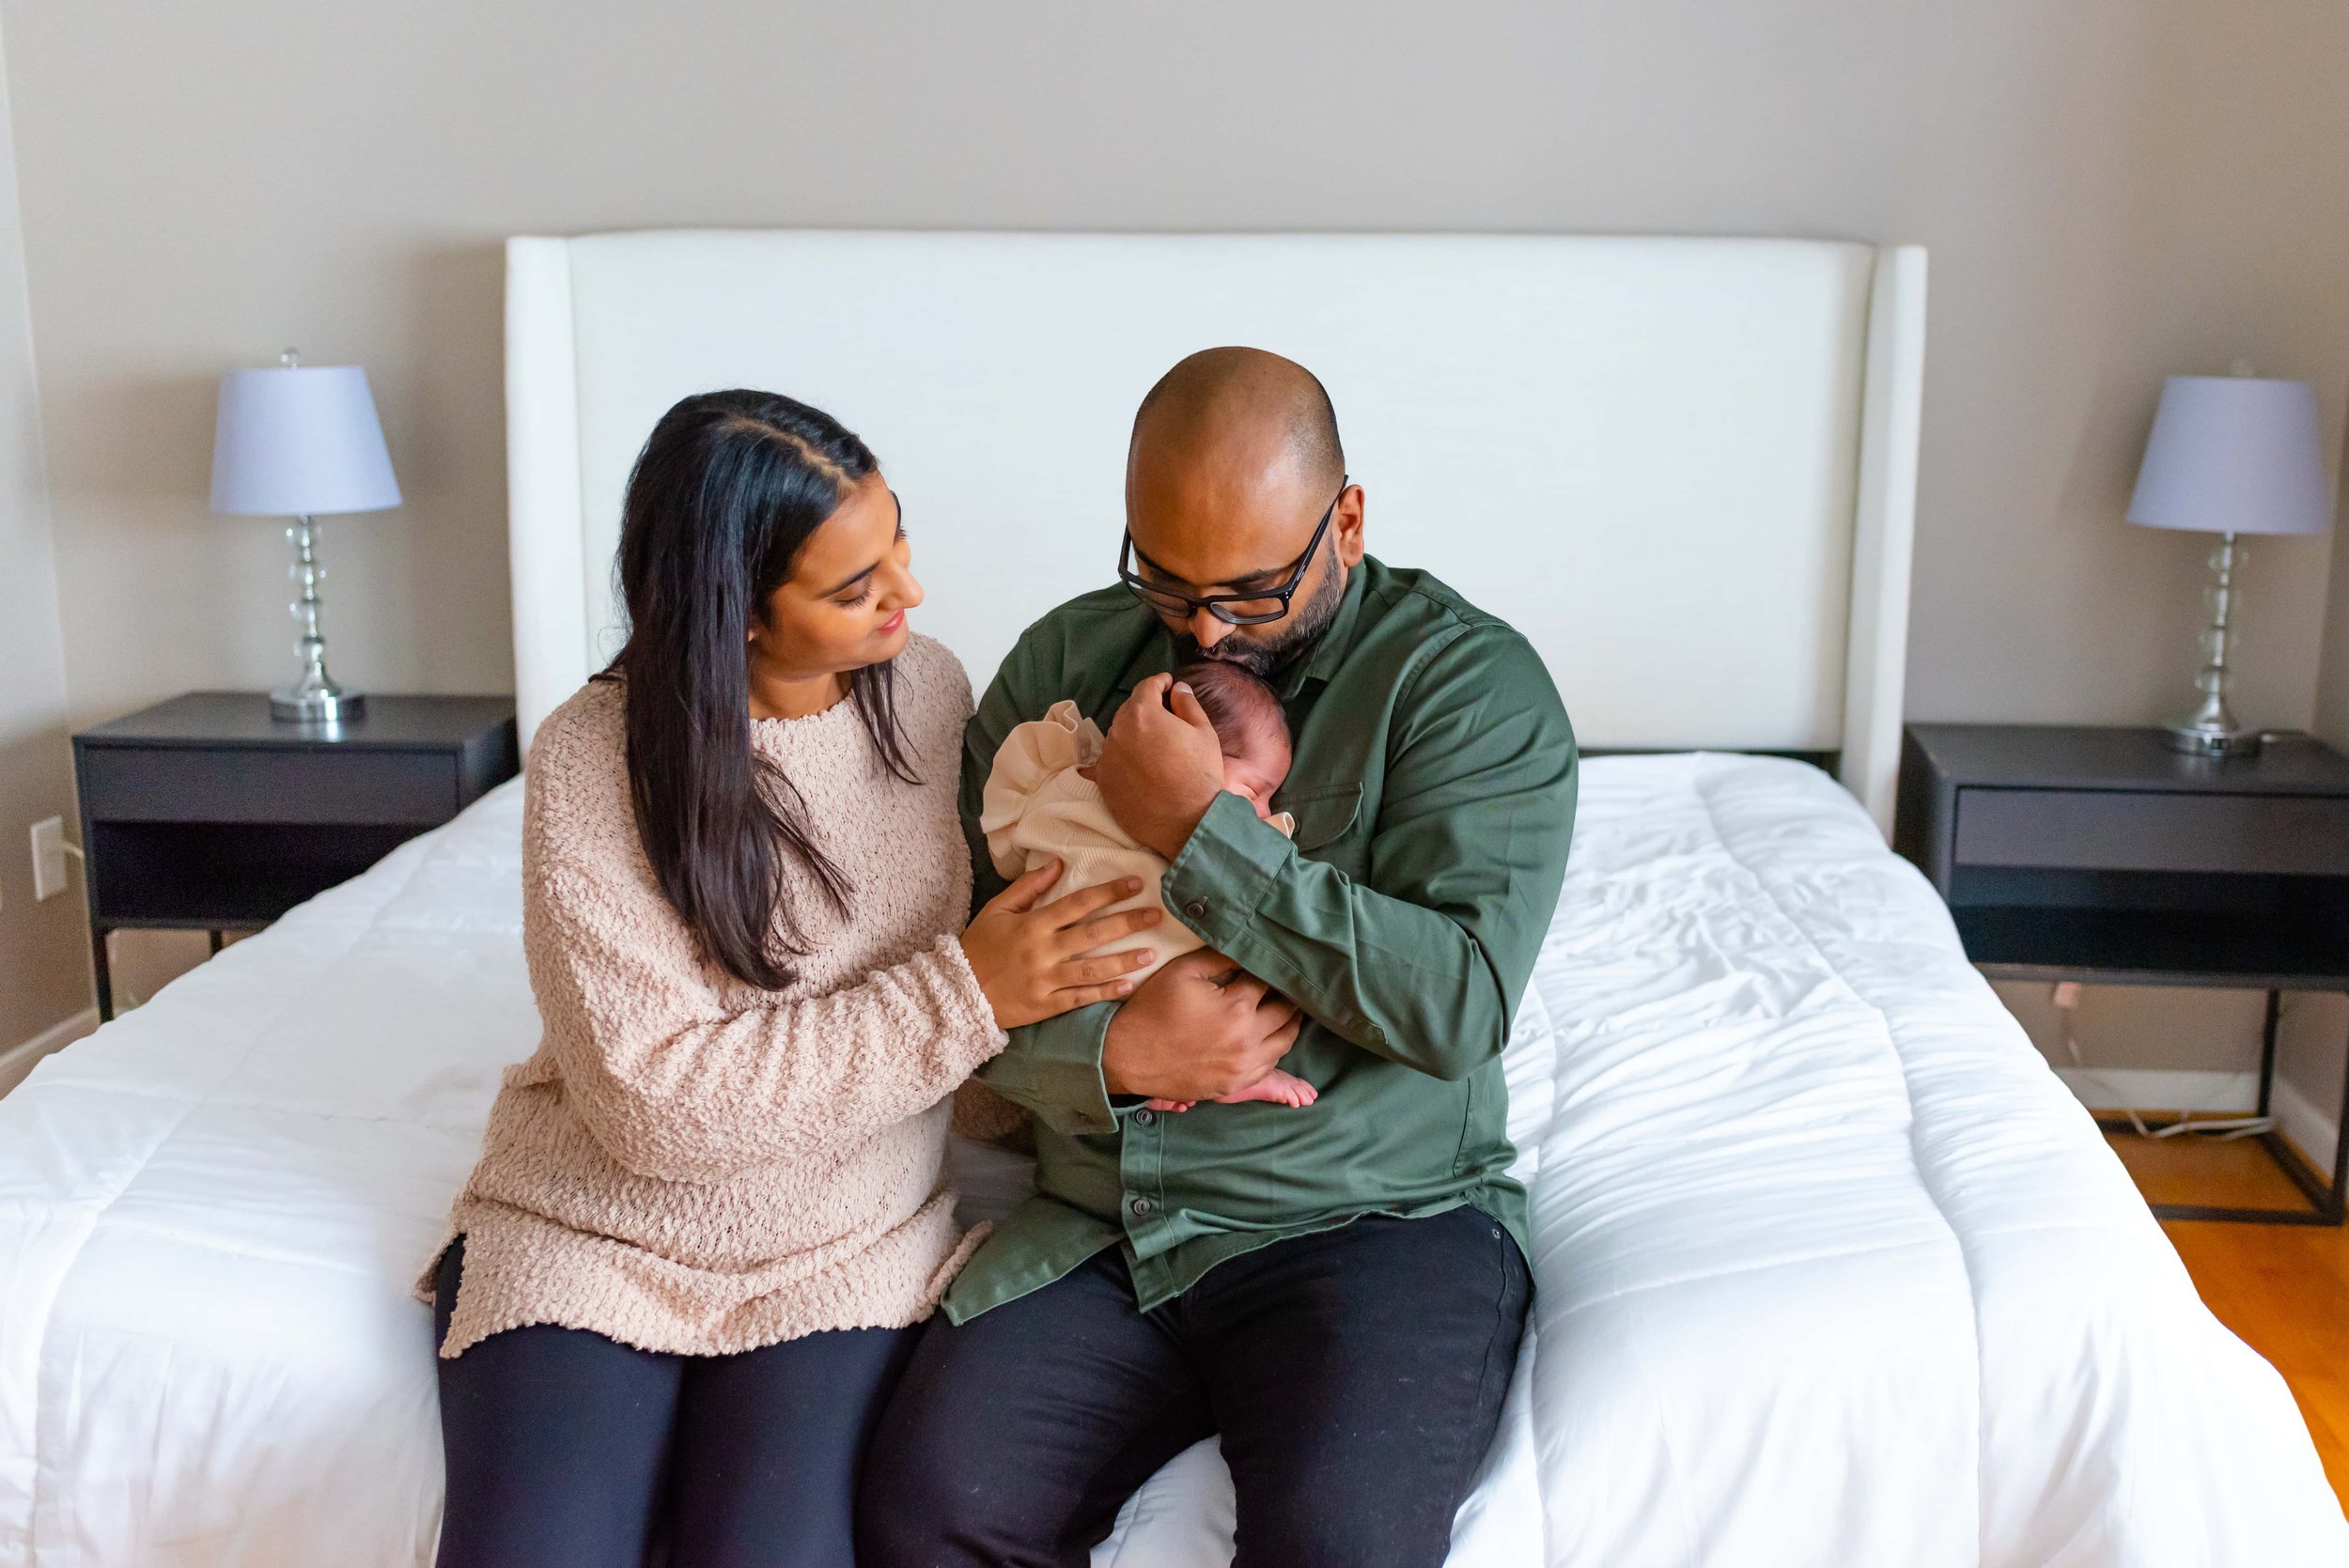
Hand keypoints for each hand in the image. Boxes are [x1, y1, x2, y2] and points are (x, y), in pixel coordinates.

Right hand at [959, 861, 1162, 1029]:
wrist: (956, 992)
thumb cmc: (979, 947)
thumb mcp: (997, 910)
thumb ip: (1029, 887)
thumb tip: (1057, 862)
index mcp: (1032, 924)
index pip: (1078, 903)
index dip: (1109, 892)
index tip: (1136, 884)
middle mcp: (1043, 951)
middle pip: (1093, 934)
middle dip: (1128, 923)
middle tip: (1157, 915)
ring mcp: (1045, 981)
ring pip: (1092, 969)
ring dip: (1124, 961)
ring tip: (1151, 953)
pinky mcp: (1045, 1006)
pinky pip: (1080, 999)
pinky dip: (1105, 993)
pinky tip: (1128, 986)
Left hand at [1093, 672, 1226, 858]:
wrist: (1185, 822)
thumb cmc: (1199, 774)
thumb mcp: (1203, 732)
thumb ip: (1188, 704)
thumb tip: (1178, 688)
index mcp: (1143, 714)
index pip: (1147, 686)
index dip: (1160, 682)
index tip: (1168, 685)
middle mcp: (1118, 731)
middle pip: (1129, 709)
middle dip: (1146, 708)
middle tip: (1164, 716)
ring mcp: (1107, 757)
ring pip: (1118, 735)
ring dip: (1133, 733)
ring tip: (1153, 745)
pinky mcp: (1103, 781)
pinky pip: (1110, 760)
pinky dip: (1122, 757)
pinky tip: (1138, 766)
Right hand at [1103, 949, 1302, 1101]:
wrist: (1127, 1057)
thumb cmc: (1152, 1010)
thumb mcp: (1182, 971)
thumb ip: (1219, 957)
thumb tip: (1245, 950)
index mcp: (1236, 1006)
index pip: (1267, 981)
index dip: (1268, 970)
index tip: (1269, 963)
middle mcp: (1248, 1038)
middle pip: (1286, 1011)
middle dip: (1287, 994)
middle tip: (1286, 984)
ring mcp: (1244, 1065)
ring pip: (1285, 1040)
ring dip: (1290, 1022)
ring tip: (1287, 1007)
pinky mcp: (1236, 1084)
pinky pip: (1270, 1065)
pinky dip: (1276, 1047)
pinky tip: (1271, 1036)